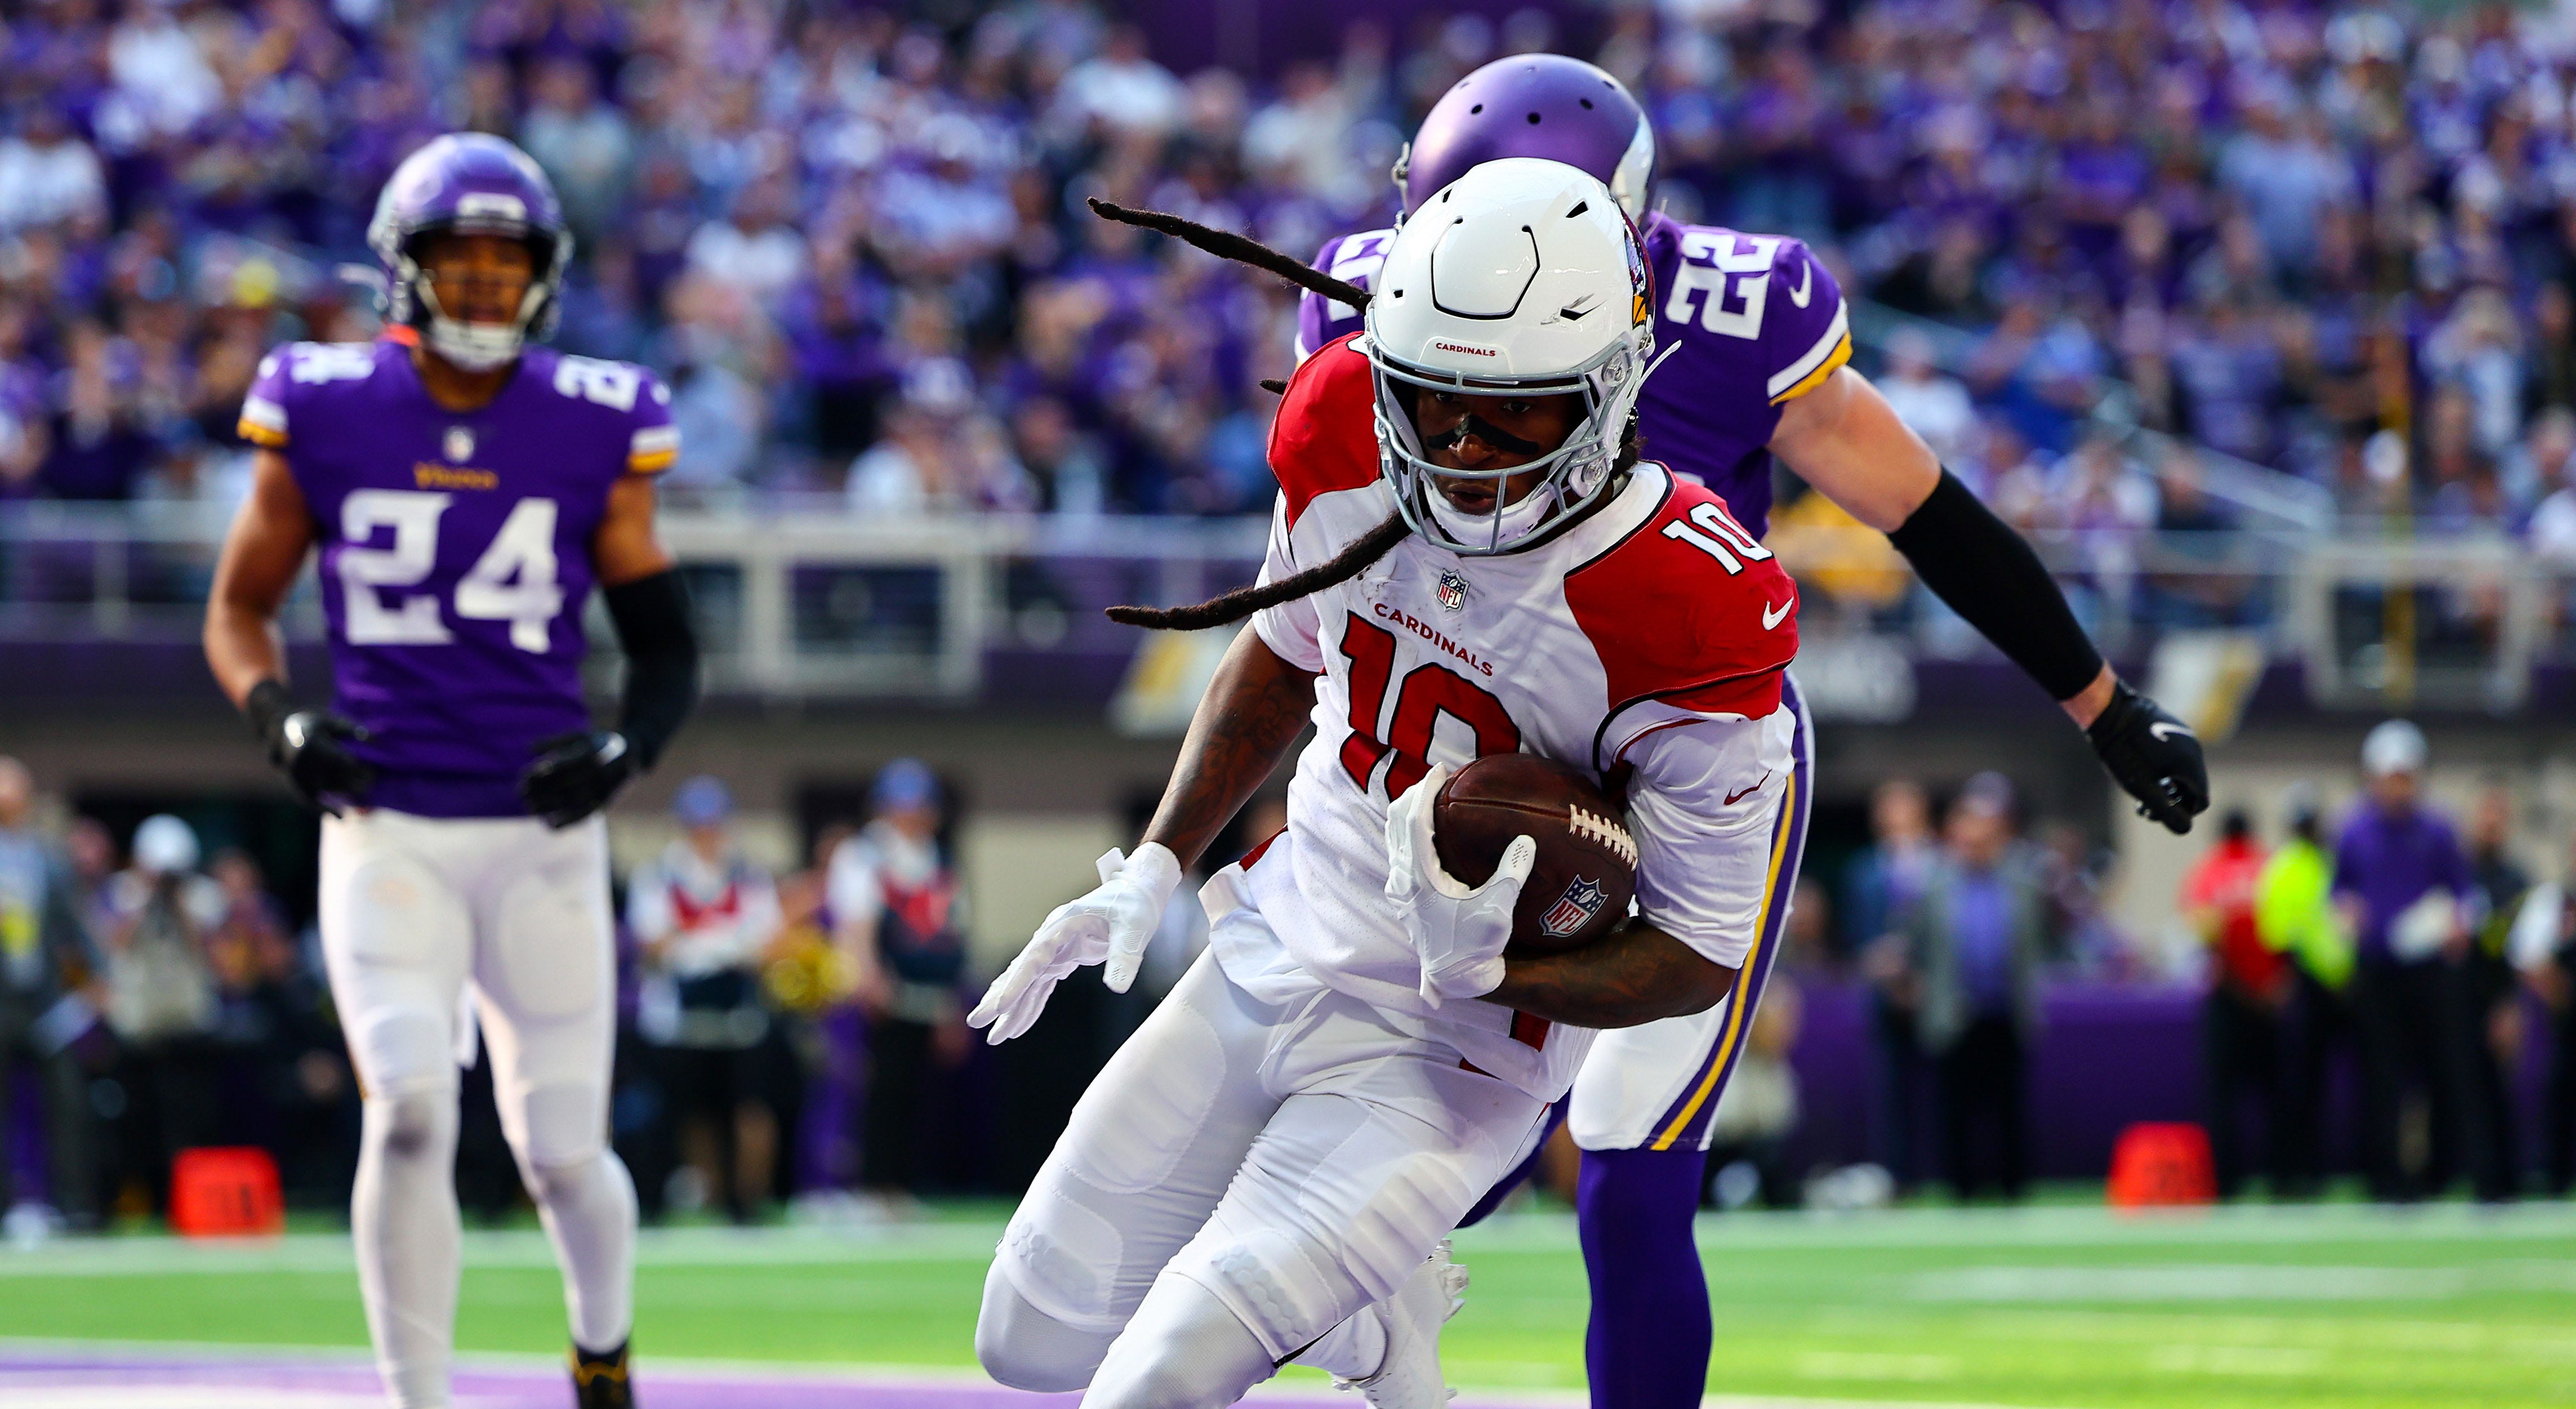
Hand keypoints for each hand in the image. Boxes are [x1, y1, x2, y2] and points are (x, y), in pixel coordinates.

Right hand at [245, 679, 373, 814]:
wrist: (281, 729)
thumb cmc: (312, 723)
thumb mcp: (331, 720)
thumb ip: (352, 728)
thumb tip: (376, 739)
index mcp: (311, 743)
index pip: (339, 760)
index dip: (357, 768)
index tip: (372, 771)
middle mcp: (302, 761)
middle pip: (334, 776)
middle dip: (355, 781)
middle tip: (373, 780)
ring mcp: (297, 775)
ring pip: (325, 788)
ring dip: (346, 793)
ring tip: (365, 793)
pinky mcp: (294, 784)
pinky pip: (309, 800)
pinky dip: (324, 810)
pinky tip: (341, 817)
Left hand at [519, 730, 637, 828]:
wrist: (634, 754)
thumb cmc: (599, 743)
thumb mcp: (580, 736)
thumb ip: (555, 742)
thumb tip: (528, 748)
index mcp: (591, 753)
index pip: (562, 765)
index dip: (542, 773)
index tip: (523, 777)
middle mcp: (598, 773)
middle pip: (564, 785)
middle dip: (540, 791)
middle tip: (520, 793)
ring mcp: (603, 789)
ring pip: (572, 801)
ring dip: (549, 807)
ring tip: (530, 809)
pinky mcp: (606, 802)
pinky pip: (585, 814)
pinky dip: (567, 821)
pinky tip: (549, 824)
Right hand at [967, 843, 1182, 1043]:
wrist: (1137, 892)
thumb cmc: (1135, 906)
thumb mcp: (1134, 930)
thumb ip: (1124, 958)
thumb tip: (1118, 988)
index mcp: (1063, 925)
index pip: (1034, 958)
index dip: (1015, 983)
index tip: (999, 1006)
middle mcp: (1052, 937)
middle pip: (1020, 971)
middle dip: (999, 998)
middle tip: (976, 1022)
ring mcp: (1055, 948)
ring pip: (1027, 982)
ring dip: (1011, 1008)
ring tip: (995, 1037)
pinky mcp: (1063, 957)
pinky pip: (1041, 985)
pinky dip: (1030, 1005)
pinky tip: (1018, 1026)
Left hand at [1385, 763, 1531, 1007]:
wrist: (1454, 978)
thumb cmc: (1475, 946)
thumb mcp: (1497, 910)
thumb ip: (1511, 874)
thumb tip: (1526, 841)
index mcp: (1420, 878)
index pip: (1415, 822)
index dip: (1426, 791)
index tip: (1440, 771)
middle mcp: (1402, 879)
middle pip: (1397, 823)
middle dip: (1414, 795)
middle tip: (1437, 778)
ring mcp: (1399, 888)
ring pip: (1394, 836)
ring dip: (1409, 812)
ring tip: (1432, 796)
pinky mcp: (1403, 895)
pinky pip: (1398, 851)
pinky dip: (1409, 831)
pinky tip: (1430, 830)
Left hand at [2084, 680, 2207, 834]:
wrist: (2110, 711)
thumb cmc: (2123, 751)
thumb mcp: (2141, 787)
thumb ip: (2165, 810)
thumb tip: (2185, 829)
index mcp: (2190, 764)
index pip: (2201, 801)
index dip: (2182, 814)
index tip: (2157, 814)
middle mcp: (2194, 749)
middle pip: (2193, 787)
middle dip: (2172, 802)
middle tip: (2143, 808)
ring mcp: (2185, 737)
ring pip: (2184, 772)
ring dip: (2167, 788)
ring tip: (2140, 793)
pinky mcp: (2174, 729)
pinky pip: (2178, 757)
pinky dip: (2166, 770)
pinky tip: (2144, 771)